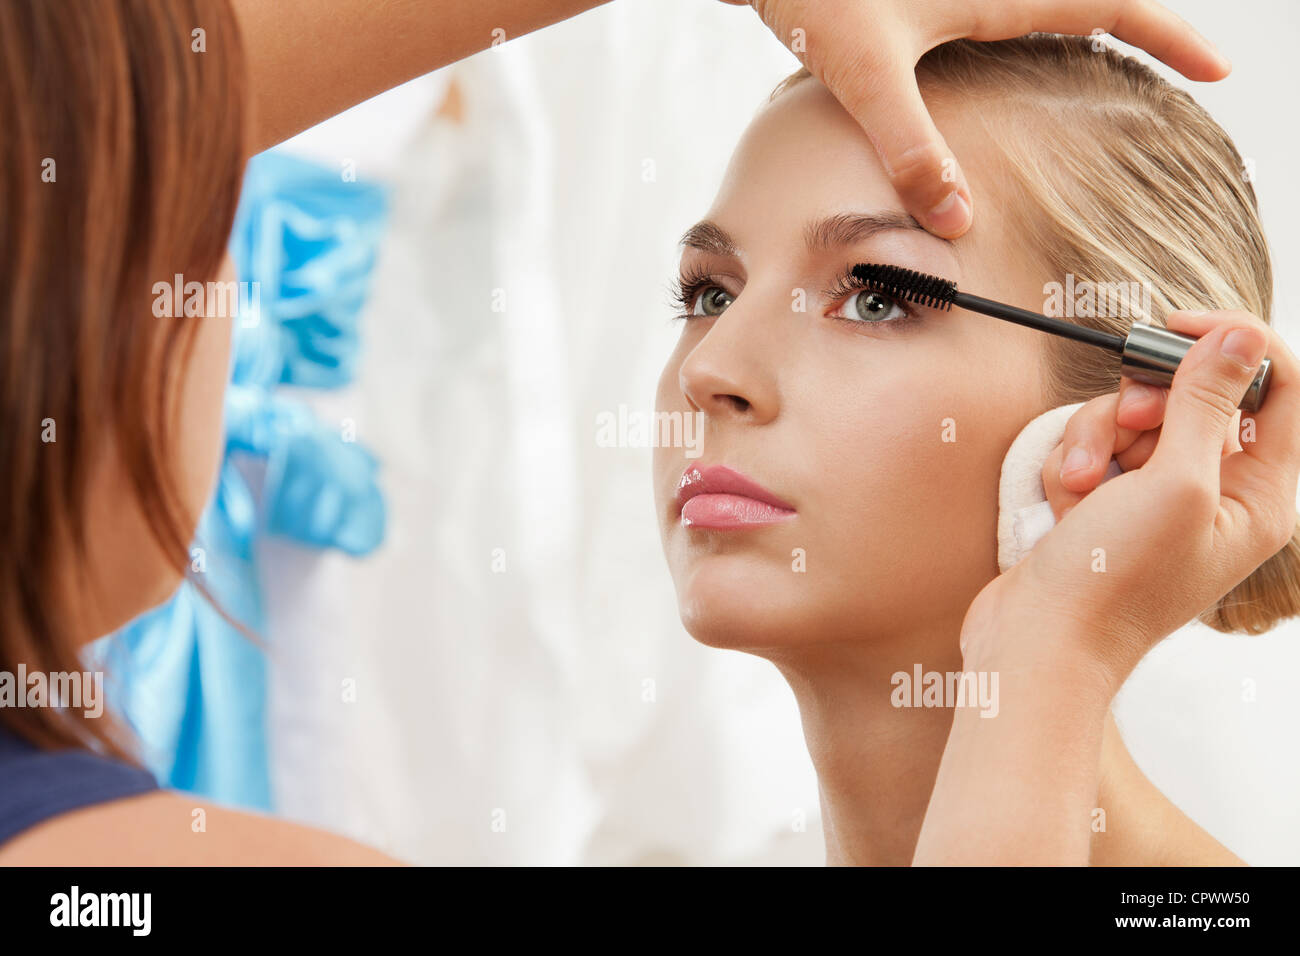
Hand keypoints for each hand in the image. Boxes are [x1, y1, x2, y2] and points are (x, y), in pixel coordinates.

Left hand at [719, 0, 1229, 237]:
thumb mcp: (865, 74)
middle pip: (1089, 1)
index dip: (1168, 37)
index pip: (1110, 7)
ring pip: (1048, 3)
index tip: (1217, 68)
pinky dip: (1035, 32)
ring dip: (1089, 29)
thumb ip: (910, 147)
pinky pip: (1006, 9)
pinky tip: (1016, 62)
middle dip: (1141, 33)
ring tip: (1116, 70)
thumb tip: (958, 220)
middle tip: (1176, 73)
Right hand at [960, 311, 1299, 694]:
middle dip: (1143, 405)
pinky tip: (1066, 506)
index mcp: (1260, 495)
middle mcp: (1215, 492)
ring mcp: (1157, 498)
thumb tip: (1244, 336)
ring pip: (1130, 418)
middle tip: (1129, 427)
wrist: (1038, 641)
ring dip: (1096, 440)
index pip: (1280, 387)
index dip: (1233, 346)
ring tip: (1082, 486)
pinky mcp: (1108, 503)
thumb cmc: (1115, 583)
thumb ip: (1207, 403)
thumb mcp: (1174, 483)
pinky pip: (1094, 448)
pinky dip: (1072, 467)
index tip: (1176, 330)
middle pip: (1191, 395)